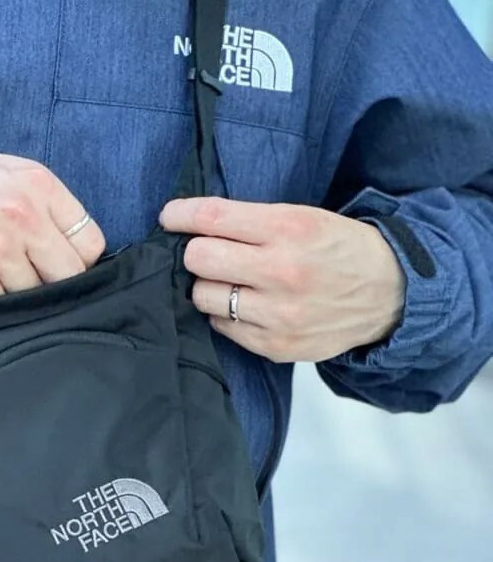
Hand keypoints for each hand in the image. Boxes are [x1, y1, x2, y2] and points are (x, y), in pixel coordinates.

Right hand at [0, 153, 106, 300]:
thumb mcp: (10, 172)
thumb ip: (50, 204)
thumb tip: (83, 252)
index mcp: (38, 185)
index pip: (90, 243)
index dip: (77, 259)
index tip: (58, 263)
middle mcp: (21, 216)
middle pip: (69, 276)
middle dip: (53, 281)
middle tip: (26, 274)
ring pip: (35, 295)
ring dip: (18, 292)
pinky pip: (3, 308)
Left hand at [159, 197, 406, 362]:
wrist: (390, 294)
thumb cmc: (340, 249)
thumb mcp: (305, 218)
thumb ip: (252, 222)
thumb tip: (193, 226)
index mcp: (289, 229)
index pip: (212, 219)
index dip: (180, 215)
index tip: (170, 217)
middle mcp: (281, 272)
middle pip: (198, 259)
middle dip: (197, 253)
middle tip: (209, 253)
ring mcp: (277, 314)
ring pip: (204, 297)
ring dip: (209, 287)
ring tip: (230, 282)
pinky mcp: (275, 346)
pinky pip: (222, 328)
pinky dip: (225, 315)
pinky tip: (246, 306)